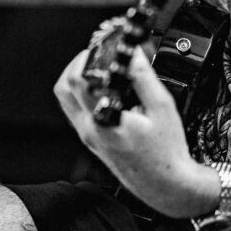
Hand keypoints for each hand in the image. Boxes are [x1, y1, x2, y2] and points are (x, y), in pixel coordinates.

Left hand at [54, 45, 217, 217]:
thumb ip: (143, 77)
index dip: (87, 55)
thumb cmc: (167, 153)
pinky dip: (84, 96)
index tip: (103, 44)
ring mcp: (88, 138)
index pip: (77, 79)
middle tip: (97, 53)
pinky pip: (77, 113)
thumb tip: (132, 52)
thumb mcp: (162, 107)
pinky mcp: (93, 143)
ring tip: (100, 68)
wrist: (167, 186)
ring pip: (67, 102)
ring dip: (76, 80)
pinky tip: (106, 90)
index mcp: (102, 121)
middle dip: (77, 64)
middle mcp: (88, 131)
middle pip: (63, 89)